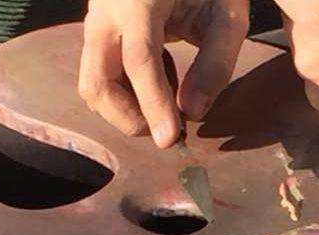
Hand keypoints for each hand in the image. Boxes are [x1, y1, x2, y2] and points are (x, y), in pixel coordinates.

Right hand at [80, 0, 249, 147]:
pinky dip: (124, 94)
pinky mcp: (95, 34)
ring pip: (92, 85)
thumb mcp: (226, 14)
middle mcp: (105, 12)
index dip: (154, 104)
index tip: (170, 138)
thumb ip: (216, 62)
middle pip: (98, 83)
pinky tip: (158, 83)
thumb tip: (193, 112)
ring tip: (165, 105)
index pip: (139, 61)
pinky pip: (98, 76)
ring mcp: (93, 22)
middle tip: (168, 129)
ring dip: (125, 110)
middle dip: (129, 118)